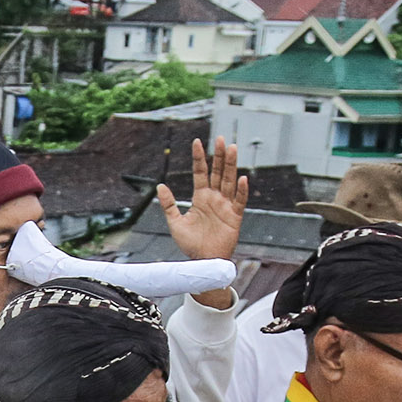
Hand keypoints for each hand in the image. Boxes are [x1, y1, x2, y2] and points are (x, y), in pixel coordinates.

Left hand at [153, 138, 248, 300]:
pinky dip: (241, 191)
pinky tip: (242, 179)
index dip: (199, 158)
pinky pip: (239, 201)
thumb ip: (169, 204)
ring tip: (232, 148)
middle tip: (219, 139)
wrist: (203, 262)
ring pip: (229, 181)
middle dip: (218, 156)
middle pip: (218, 173)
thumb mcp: (175, 223)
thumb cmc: (190, 245)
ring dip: (231, 166)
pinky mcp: (234, 217)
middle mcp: (214, 198)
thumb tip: (160, 186)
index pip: (200, 172)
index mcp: (200, 198)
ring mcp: (225, 206)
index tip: (197, 142)